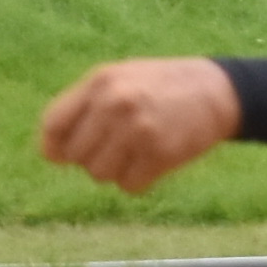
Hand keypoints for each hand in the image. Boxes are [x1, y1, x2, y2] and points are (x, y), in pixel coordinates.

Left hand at [38, 58, 238, 192]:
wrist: (216, 91)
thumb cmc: (160, 88)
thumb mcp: (120, 80)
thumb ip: (84, 108)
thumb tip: (51, 155)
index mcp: (100, 82)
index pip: (53, 125)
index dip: (54, 146)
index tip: (64, 155)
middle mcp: (116, 104)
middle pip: (76, 156)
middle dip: (91, 158)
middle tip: (115, 148)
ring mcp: (139, 129)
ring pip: (100, 175)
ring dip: (115, 171)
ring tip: (135, 152)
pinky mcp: (161, 153)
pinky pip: (129, 186)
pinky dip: (138, 181)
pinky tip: (152, 161)